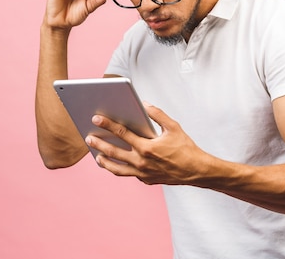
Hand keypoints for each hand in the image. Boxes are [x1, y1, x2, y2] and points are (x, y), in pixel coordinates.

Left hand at [85, 102, 210, 184]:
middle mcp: (141, 162)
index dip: (107, 124)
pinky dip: (118, 168)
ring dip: (104, 161)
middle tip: (88, 138)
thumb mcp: (174, 127)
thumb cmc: (186, 148)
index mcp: (147, 147)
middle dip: (99, 143)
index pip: (122, 133)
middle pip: (113, 152)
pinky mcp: (145, 180)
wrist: (196, 171)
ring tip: (96, 155)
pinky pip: (128, 174)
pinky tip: (114, 163)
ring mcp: (142, 173)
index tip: (96, 118)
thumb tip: (145, 104)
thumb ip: (158, 114)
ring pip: (117, 169)